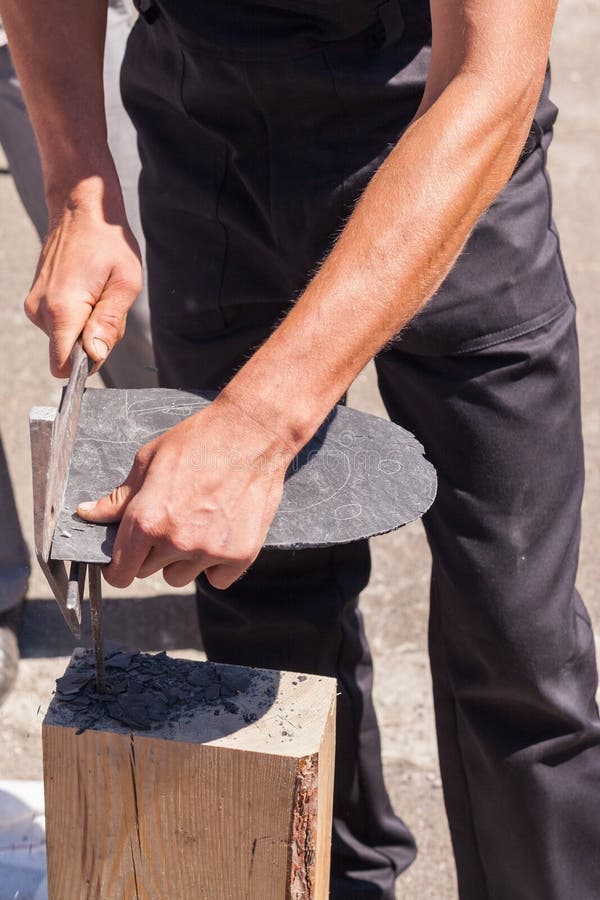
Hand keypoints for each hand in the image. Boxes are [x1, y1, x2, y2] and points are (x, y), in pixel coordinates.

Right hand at [25, 177, 141, 376]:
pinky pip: (59, 326)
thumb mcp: (125, 283)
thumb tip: (96, 355)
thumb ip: (110, 323)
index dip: (86, 365)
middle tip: (107, 306)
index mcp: (63, 309)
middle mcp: (41, 311)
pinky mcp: (35, 302)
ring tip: (98, 293)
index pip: (63, 365)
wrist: (80, 209)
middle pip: (68, 353)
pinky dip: (77, 318)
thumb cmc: (108, 242)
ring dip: (87, 327)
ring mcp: (34, 305)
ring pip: (65, 340)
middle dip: (92, 342)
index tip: (102, 345)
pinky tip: (87, 291)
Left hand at [76, 397, 293, 588]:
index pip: (120, 572)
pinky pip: (216, 579)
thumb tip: (88, 514)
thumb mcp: (148, 460)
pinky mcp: (240, 555)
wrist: (252, 434)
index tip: (124, 557)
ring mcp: (210, 551)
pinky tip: (220, 533)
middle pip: (149, 571)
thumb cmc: (199, 440)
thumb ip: (119, 498)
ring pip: (181, 576)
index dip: (118, 566)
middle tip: (170, 521)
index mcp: (147, 520)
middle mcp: (176, 542)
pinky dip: (216, 564)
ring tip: (197, 523)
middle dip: (152, 553)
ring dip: (183, 560)